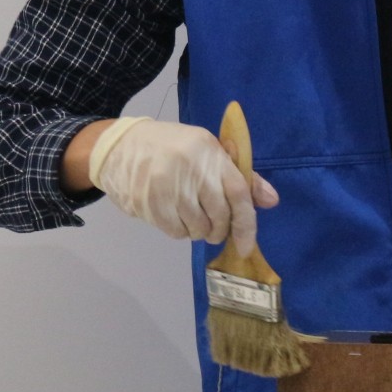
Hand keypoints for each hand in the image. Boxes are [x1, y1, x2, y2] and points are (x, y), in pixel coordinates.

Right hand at [87, 117, 277, 253]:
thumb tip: (272, 200)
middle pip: (218, 216)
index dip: (247, 224)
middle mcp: (189, 168)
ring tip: (189, 216)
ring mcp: (166, 186)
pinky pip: (175, 232)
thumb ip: (240, 177)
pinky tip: (173, 216)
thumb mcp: (207, 151)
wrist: (119, 146)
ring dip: (198, 231)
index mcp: (209, 151)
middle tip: (213, 228)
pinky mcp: (147, 202)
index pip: (238, 192)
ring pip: (197, 229)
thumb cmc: (171, 148)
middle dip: (220, 231)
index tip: (247, 246)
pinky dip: (180, 232)